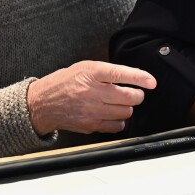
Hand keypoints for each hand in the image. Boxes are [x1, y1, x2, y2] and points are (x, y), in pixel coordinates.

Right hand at [26, 61, 156, 135]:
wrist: (43, 103)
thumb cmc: (63, 83)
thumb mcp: (83, 68)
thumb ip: (105, 72)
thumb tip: (130, 76)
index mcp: (90, 73)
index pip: (120, 74)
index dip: (139, 78)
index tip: (151, 82)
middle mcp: (92, 91)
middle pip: (128, 96)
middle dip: (137, 95)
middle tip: (135, 93)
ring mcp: (92, 110)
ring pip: (125, 112)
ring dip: (128, 108)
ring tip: (120, 104)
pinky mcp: (91, 125)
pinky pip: (116, 126)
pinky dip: (120, 121)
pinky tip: (113, 115)